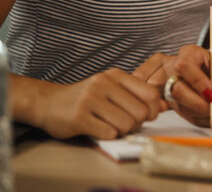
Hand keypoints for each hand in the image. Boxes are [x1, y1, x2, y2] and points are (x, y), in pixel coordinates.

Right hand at [33, 69, 163, 139]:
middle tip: (126, 124)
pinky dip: (108, 135)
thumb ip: (134, 94)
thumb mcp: (110, 87)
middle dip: (137, 123)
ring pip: (125, 124)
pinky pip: (108, 133)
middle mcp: (103, 83)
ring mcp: (90, 99)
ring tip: (112, 126)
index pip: (150, 93)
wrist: (49, 102)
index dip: (153, 110)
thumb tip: (162, 106)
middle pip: (140, 112)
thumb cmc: (86, 97)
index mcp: (115, 75)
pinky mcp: (78, 117)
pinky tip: (100, 129)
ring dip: (122, 131)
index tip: (147, 116)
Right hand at [136, 45, 211, 126]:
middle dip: (200, 105)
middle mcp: (175, 70)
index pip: (184, 66)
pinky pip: (186, 116)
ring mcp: (172, 87)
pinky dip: (203, 120)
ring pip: (181, 106)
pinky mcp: (175, 103)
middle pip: (178, 90)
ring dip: (203, 114)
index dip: (198, 83)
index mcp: (189, 54)